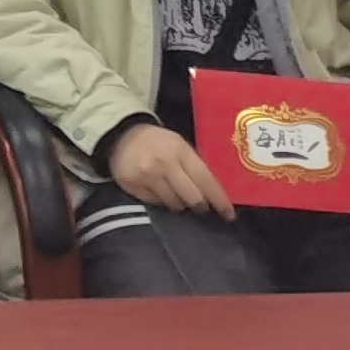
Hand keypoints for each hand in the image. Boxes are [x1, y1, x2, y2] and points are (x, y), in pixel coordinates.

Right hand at [105, 122, 233, 218]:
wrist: (120, 134)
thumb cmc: (157, 142)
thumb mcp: (179, 145)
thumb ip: (194, 166)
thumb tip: (214, 194)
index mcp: (180, 150)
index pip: (206, 180)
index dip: (219, 200)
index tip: (229, 215)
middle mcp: (164, 163)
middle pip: (193, 198)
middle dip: (200, 205)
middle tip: (200, 206)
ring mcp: (147, 175)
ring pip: (174, 204)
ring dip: (179, 203)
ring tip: (176, 193)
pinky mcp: (133, 185)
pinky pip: (156, 203)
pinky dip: (161, 200)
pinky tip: (158, 190)